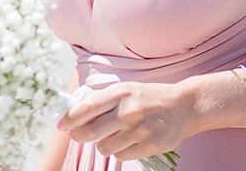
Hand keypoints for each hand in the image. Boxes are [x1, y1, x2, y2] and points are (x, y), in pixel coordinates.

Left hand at [58, 82, 190, 161]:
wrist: (183, 106)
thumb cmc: (149, 97)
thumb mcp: (125, 89)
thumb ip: (102, 100)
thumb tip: (74, 114)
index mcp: (119, 93)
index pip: (86, 108)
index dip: (69, 118)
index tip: (62, 124)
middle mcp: (128, 111)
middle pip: (90, 131)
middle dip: (78, 135)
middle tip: (77, 135)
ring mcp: (139, 130)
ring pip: (104, 147)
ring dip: (102, 144)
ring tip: (111, 135)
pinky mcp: (149, 145)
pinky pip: (120, 155)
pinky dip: (118, 151)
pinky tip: (125, 142)